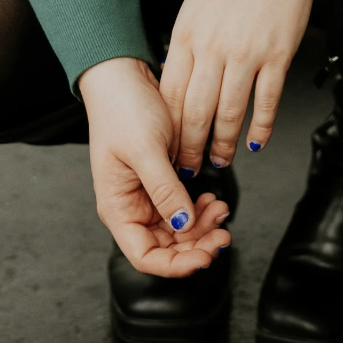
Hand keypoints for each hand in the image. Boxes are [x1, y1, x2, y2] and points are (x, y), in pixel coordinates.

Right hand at [78, 56, 231, 276]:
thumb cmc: (122, 109)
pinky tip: (212, 198)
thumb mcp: (145, 150)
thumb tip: (184, 224)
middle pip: (166, 247)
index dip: (176, 265)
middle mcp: (131, 207)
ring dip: (201, 225)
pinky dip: (199, 207)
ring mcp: (146, 195)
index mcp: (117, 208)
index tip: (205, 257)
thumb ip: (164, 189)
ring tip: (221, 208)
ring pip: (178, 228)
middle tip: (224, 232)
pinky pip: (182, 206)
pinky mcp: (161, 180)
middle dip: (196, 244)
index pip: (145, 256)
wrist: (123, 77)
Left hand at [160, 0, 325, 174]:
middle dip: (190, 147)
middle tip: (189, 167)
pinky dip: (261, 127)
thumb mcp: (196, 6)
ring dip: (224, 144)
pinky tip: (256, 141)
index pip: (170, 95)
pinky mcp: (277, 55)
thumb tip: (177, 81)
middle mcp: (213, 46)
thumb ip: (186, 44)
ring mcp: (247, 52)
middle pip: (195, 111)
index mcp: (187, 34)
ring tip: (221, 159)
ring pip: (230, 113)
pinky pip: (267, 101)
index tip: (166, 149)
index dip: (167, 130)